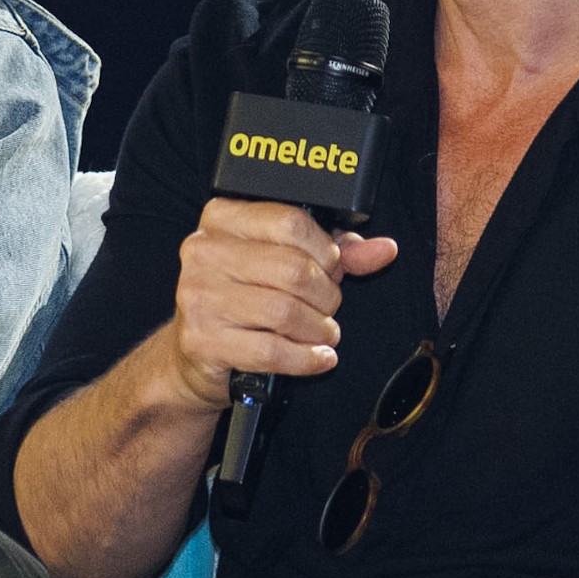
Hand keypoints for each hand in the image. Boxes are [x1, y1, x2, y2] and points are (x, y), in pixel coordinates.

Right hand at [167, 198, 396, 409]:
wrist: (195, 353)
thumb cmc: (244, 299)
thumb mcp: (286, 261)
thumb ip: (334, 251)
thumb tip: (383, 250)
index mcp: (223, 218)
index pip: (290, 222)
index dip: (325, 250)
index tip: (331, 268)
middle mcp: (204, 251)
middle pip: (293, 269)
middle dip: (325, 295)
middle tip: (328, 307)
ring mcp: (198, 295)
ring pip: (284, 312)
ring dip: (318, 329)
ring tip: (322, 333)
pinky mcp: (202, 339)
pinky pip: (271, 351)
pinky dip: (305, 359)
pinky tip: (316, 357)